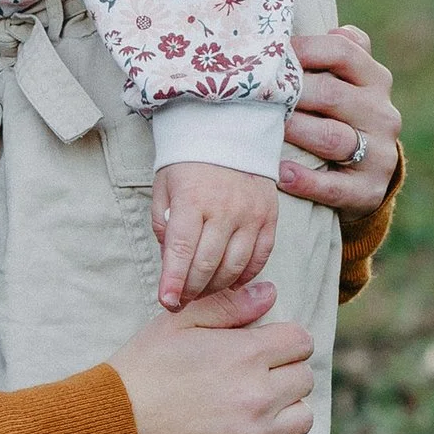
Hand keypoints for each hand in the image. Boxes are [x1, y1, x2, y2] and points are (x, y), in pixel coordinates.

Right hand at [110, 278, 315, 433]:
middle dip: (284, 372)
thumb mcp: (176, 324)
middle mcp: (259, 394)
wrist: (114, 428)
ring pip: (303, 416)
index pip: (300, 341)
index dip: (284, 340)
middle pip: (304, 378)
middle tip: (254, 377)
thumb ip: (226, 306)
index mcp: (245, 354)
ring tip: (258, 407)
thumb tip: (269, 293)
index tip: (264, 348)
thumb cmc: (142, 371)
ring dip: (286, 409)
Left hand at [151, 159, 279, 307]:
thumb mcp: (164, 188)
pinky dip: (246, 275)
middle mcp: (224, 209)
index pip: (180, 250)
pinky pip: (261, 257)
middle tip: (181, 299)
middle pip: (208, 264)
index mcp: (192, 200)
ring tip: (202, 290)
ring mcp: (250, 214)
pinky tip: (231, 281)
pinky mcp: (269, 217)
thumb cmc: (188, 163)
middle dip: (191, 289)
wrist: (227, 131)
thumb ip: (164, 226)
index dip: (173, 281)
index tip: (167, 301)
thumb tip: (170, 263)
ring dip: (216, 286)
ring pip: (235, 266)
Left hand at [281, 23, 399, 214]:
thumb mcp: (345, 81)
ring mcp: (380, 152)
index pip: (343, 51)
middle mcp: (382, 113)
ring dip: (295, 131)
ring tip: (262, 129)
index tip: (267, 52)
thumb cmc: (338, 115)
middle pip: (332, 94)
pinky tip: (280, 174)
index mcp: (375, 78)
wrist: (365, 175)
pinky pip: (335, 186)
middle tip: (253, 93)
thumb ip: (335, 52)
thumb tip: (316, 27)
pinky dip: (306, 180)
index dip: (304, 49)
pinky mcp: (370, 190)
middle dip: (291, 93)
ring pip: (332, 137)